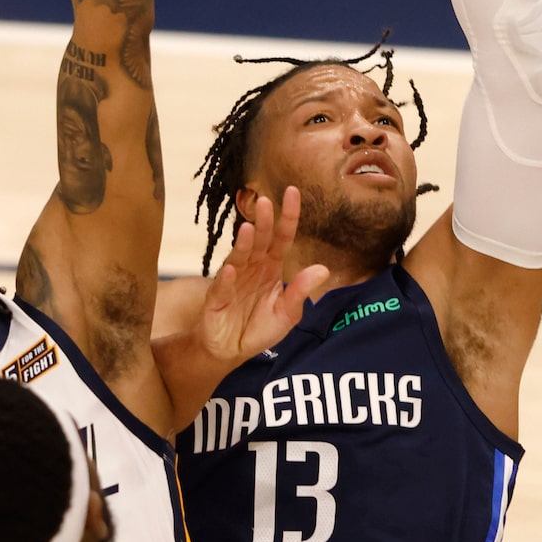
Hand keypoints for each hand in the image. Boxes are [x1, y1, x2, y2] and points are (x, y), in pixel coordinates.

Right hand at [197, 189, 329, 365]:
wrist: (231, 350)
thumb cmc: (259, 328)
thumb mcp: (287, 313)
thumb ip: (301, 291)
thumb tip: (323, 269)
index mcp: (271, 267)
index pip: (282, 237)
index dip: (288, 216)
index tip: (292, 191)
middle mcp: (252, 267)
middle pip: (260, 240)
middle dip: (263, 222)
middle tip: (266, 203)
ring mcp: (233, 279)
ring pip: (239, 256)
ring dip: (244, 244)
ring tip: (248, 229)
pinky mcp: (217, 297)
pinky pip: (222, 285)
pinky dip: (226, 277)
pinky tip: (232, 270)